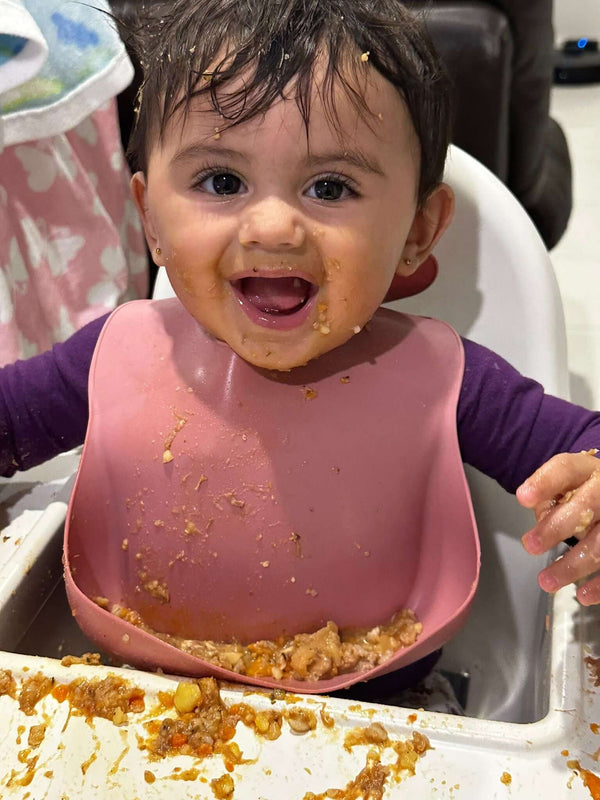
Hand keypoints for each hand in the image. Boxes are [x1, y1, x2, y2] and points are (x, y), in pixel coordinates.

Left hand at [517, 450, 599, 604]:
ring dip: (573, 565)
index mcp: (587, 470)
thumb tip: (541, 525)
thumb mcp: (566, 488)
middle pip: (587, 504)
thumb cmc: (584, 493)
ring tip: (546, 581)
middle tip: (531, 545)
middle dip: (557, 527)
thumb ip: (550, 502)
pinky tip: (583, 595)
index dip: (544, 483)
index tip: (522, 498)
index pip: (566, 468)